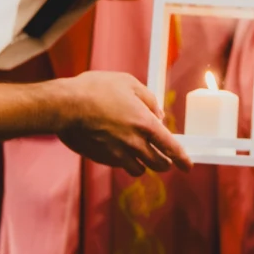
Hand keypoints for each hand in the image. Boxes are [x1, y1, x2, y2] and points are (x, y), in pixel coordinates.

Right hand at [56, 71, 191, 176]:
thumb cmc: (97, 89)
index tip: (188, 167)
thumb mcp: (129, 83)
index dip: (182, 159)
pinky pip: (118, 166)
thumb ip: (149, 99)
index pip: (171, 148)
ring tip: (140, 153)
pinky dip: (123, 161)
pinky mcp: (101, 159)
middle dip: (164, 163)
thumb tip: (158, 114)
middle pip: (158, 164)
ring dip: (143, 164)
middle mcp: (133, 144)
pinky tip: (117, 148)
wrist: (66, 106)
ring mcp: (116, 154)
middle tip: (163, 158)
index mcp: (145, 124)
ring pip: (138, 170)